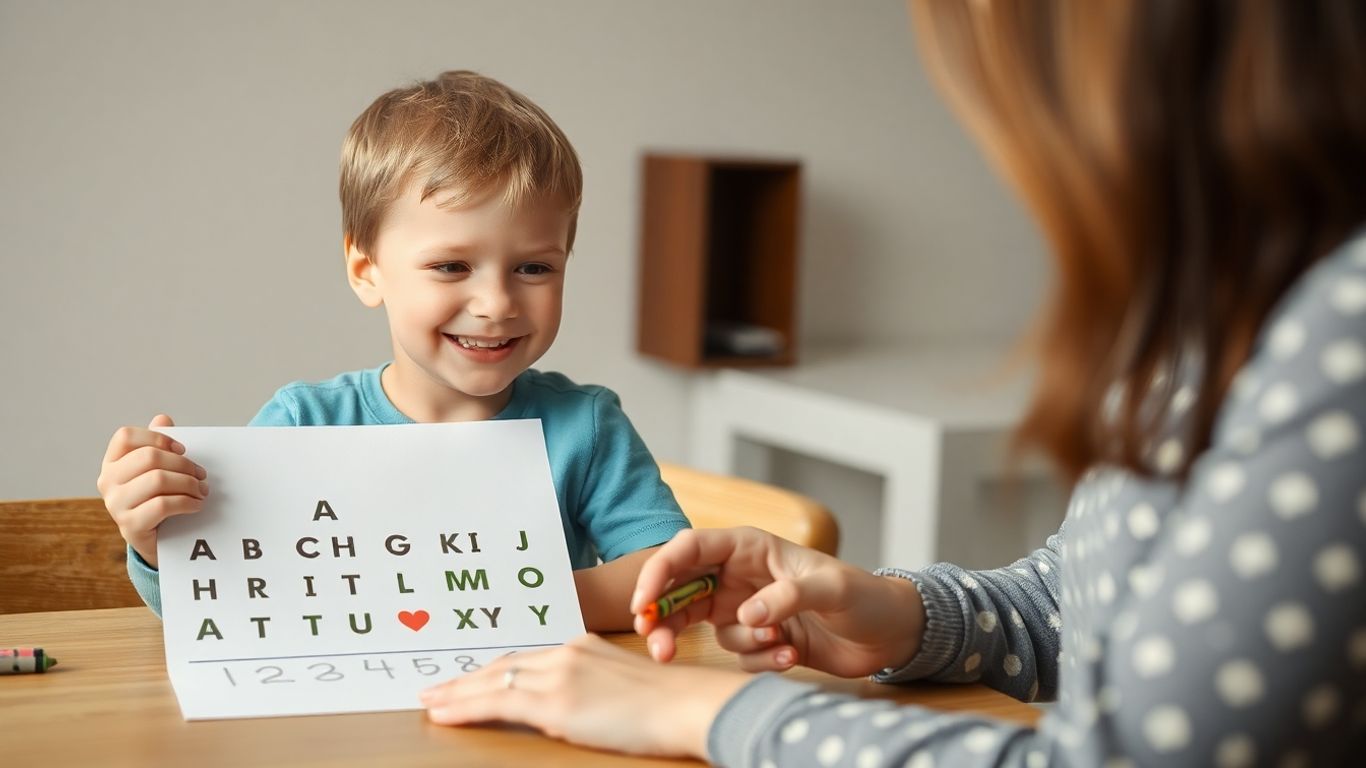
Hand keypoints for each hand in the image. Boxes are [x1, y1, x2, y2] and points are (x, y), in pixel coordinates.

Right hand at [95, 414, 206, 567]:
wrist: (155, 539)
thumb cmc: (156, 497)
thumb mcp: (156, 470)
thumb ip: (158, 444)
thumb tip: (162, 418)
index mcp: (112, 463)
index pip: (126, 436)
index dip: (157, 437)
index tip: (182, 449)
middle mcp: (107, 481)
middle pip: (149, 457)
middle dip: (183, 464)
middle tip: (201, 474)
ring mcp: (115, 504)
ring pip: (158, 480)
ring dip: (189, 483)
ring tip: (202, 490)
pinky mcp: (130, 525)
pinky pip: (163, 505)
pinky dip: (187, 502)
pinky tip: (197, 504)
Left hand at [421, 634, 748, 758]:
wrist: (688, 705)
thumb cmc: (670, 704)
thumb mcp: (625, 684)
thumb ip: (594, 687)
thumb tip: (575, 705)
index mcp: (583, 646)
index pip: (526, 657)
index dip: (494, 668)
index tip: (471, 677)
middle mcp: (567, 652)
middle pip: (503, 663)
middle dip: (466, 678)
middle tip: (435, 688)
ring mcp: (559, 674)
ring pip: (492, 680)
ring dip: (456, 693)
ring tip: (430, 702)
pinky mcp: (555, 702)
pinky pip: (496, 701)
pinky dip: (465, 707)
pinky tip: (444, 714)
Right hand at [631, 527, 925, 677]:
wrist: (887, 633)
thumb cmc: (864, 596)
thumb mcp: (833, 588)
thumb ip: (790, 595)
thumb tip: (748, 612)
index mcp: (750, 547)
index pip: (689, 549)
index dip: (659, 571)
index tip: (643, 602)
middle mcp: (739, 575)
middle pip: (681, 590)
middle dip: (665, 618)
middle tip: (658, 646)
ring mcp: (744, 608)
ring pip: (703, 628)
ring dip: (738, 643)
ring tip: (778, 644)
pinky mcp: (756, 638)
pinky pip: (737, 654)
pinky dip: (760, 660)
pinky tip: (792, 655)